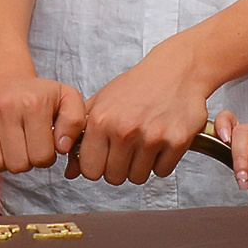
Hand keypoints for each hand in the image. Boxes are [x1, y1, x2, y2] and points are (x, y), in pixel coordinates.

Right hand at [0, 70, 85, 174]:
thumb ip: (75, 122)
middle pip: (17, 164)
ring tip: (6, 145)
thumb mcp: (66, 99)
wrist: (3, 76)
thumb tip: (61, 147)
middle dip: (24, 160)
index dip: (44, 156)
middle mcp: (4, 105)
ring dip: (1, 161)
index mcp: (34, 103)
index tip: (40, 143)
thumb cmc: (36, 94)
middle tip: (23, 145)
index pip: (42, 157)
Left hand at [74, 36, 209, 185]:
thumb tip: (70, 170)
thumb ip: (80, 134)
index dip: (96, 166)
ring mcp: (151, 137)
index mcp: (101, 120)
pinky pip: (162, 172)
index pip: (89, 170)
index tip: (103, 157)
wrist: (178, 70)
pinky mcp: (176, 142)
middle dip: (118, 168)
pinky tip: (160, 142)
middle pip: (114, 178)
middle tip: (126, 148)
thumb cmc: (139, 85)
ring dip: (140, 166)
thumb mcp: (102, 101)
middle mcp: (124, 130)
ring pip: (137, 178)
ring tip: (143, 143)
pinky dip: (161, 162)